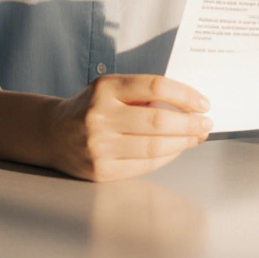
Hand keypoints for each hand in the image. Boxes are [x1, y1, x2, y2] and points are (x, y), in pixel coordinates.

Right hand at [47, 74, 212, 181]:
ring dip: (183, 142)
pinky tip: (176, 149)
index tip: (202, 102)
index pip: (154, 86)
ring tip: (196, 137)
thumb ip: (142, 94)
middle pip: (158, 119)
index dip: (184, 94)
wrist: (52, 133)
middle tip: (206, 123)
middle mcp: (100, 116)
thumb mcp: (110, 89)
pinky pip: (144, 165)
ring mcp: (99, 146)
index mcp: (105, 88)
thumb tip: (188, 106)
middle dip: (190, 123)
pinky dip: (166, 157)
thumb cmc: (90, 107)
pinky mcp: (101, 171)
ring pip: (154, 146)